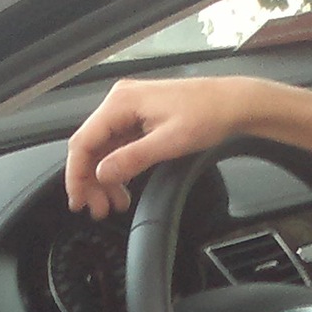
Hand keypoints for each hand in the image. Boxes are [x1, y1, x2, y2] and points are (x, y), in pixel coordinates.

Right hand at [64, 77, 263, 218]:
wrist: (234, 104)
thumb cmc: (208, 114)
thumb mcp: (168, 143)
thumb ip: (132, 159)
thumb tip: (103, 173)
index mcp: (121, 102)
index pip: (83, 142)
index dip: (77, 175)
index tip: (79, 199)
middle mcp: (121, 101)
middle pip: (91, 147)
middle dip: (92, 181)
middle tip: (98, 209)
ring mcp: (130, 109)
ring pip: (104, 149)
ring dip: (106, 178)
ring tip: (115, 204)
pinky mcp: (140, 117)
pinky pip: (119, 145)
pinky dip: (119, 168)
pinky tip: (125, 187)